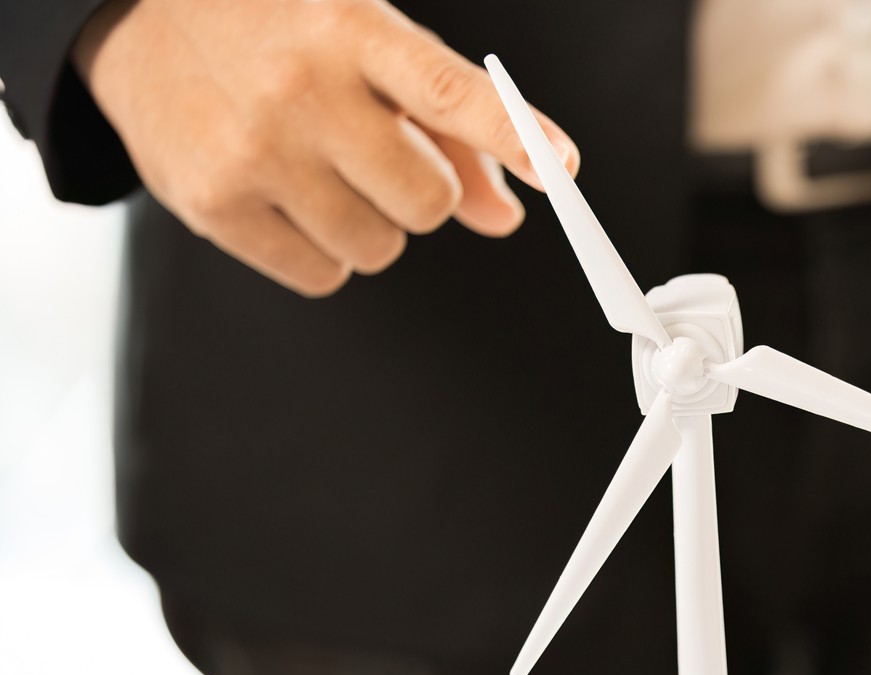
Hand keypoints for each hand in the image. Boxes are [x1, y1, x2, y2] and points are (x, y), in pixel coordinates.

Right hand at [73, 0, 577, 296]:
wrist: (134, 11)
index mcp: (349, 30)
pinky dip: (322, 252)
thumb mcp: (366, 43)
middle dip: (420, 192)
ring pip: (381, 248)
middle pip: (428, 202)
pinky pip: (324, 276)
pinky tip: (288, 196)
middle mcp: (302, 89)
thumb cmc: (271, 26)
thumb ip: (451, 124)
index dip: (514, 136)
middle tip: (377, 156)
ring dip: (371, 224)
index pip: (451, 92)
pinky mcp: (214, 204)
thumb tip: (507, 213)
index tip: (561, 167)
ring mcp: (254, 150)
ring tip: (323, 169)